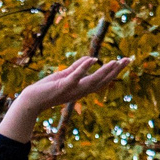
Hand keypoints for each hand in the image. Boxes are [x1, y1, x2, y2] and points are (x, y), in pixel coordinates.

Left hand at [0, 55, 131, 141]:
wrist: (31, 100)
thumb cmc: (47, 88)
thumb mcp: (65, 76)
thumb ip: (77, 67)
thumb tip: (92, 59)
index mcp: (81, 89)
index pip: (102, 80)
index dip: (114, 72)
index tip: (125, 61)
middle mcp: (80, 91)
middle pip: (102, 81)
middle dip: (116, 71)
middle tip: (128, 60)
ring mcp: (72, 90)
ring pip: (93, 81)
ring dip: (105, 71)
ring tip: (116, 61)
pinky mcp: (63, 86)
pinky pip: (75, 77)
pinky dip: (84, 68)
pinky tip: (92, 59)